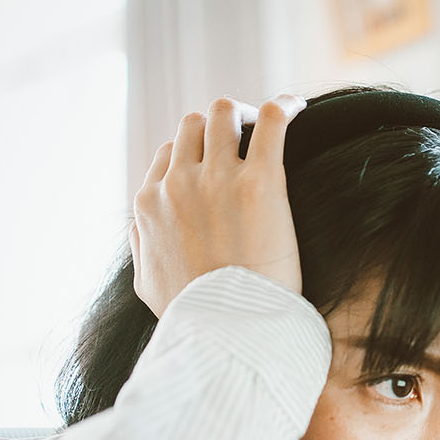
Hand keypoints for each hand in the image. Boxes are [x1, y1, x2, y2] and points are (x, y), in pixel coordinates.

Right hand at [130, 93, 306, 318]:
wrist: (228, 333)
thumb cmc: (194, 317)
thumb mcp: (147, 285)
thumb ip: (142, 246)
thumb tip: (144, 227)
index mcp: (150, 204)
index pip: (170, 152)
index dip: (195, 151)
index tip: (219, 160)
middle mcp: (178, 183)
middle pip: (194, 124)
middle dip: (219, 125)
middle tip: (246, 138)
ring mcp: (217, 179)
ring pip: (225, 112)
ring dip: (246, 113)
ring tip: (268, 123)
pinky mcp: (260, 182)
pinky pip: (272, 120)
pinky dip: (284, 106)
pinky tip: (297, 107)